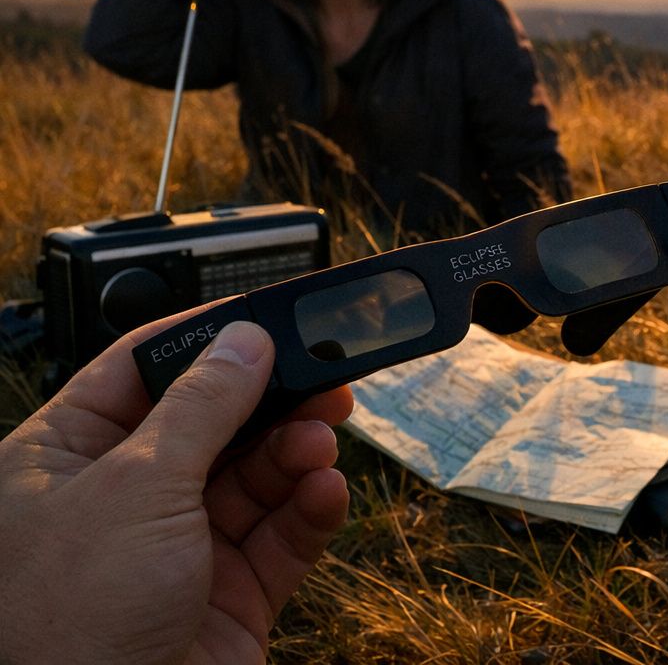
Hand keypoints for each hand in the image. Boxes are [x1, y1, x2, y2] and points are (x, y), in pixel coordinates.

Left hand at [0, 314, 352, 664]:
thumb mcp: (135, 488)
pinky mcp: (228, 596)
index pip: (141, 372)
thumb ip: (202, 407)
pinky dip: (309, 510)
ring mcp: (177, 550)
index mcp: (64, 460)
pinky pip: (281, 536)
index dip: (207, 341)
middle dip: (272, 399)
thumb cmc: (63, 627)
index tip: (268, 317)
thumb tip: (245, 341)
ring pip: (256, 476)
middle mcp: (119, 501)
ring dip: (296, 453)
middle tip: (327, 375)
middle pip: (214, 422)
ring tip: (322, 441)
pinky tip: (325, 491)